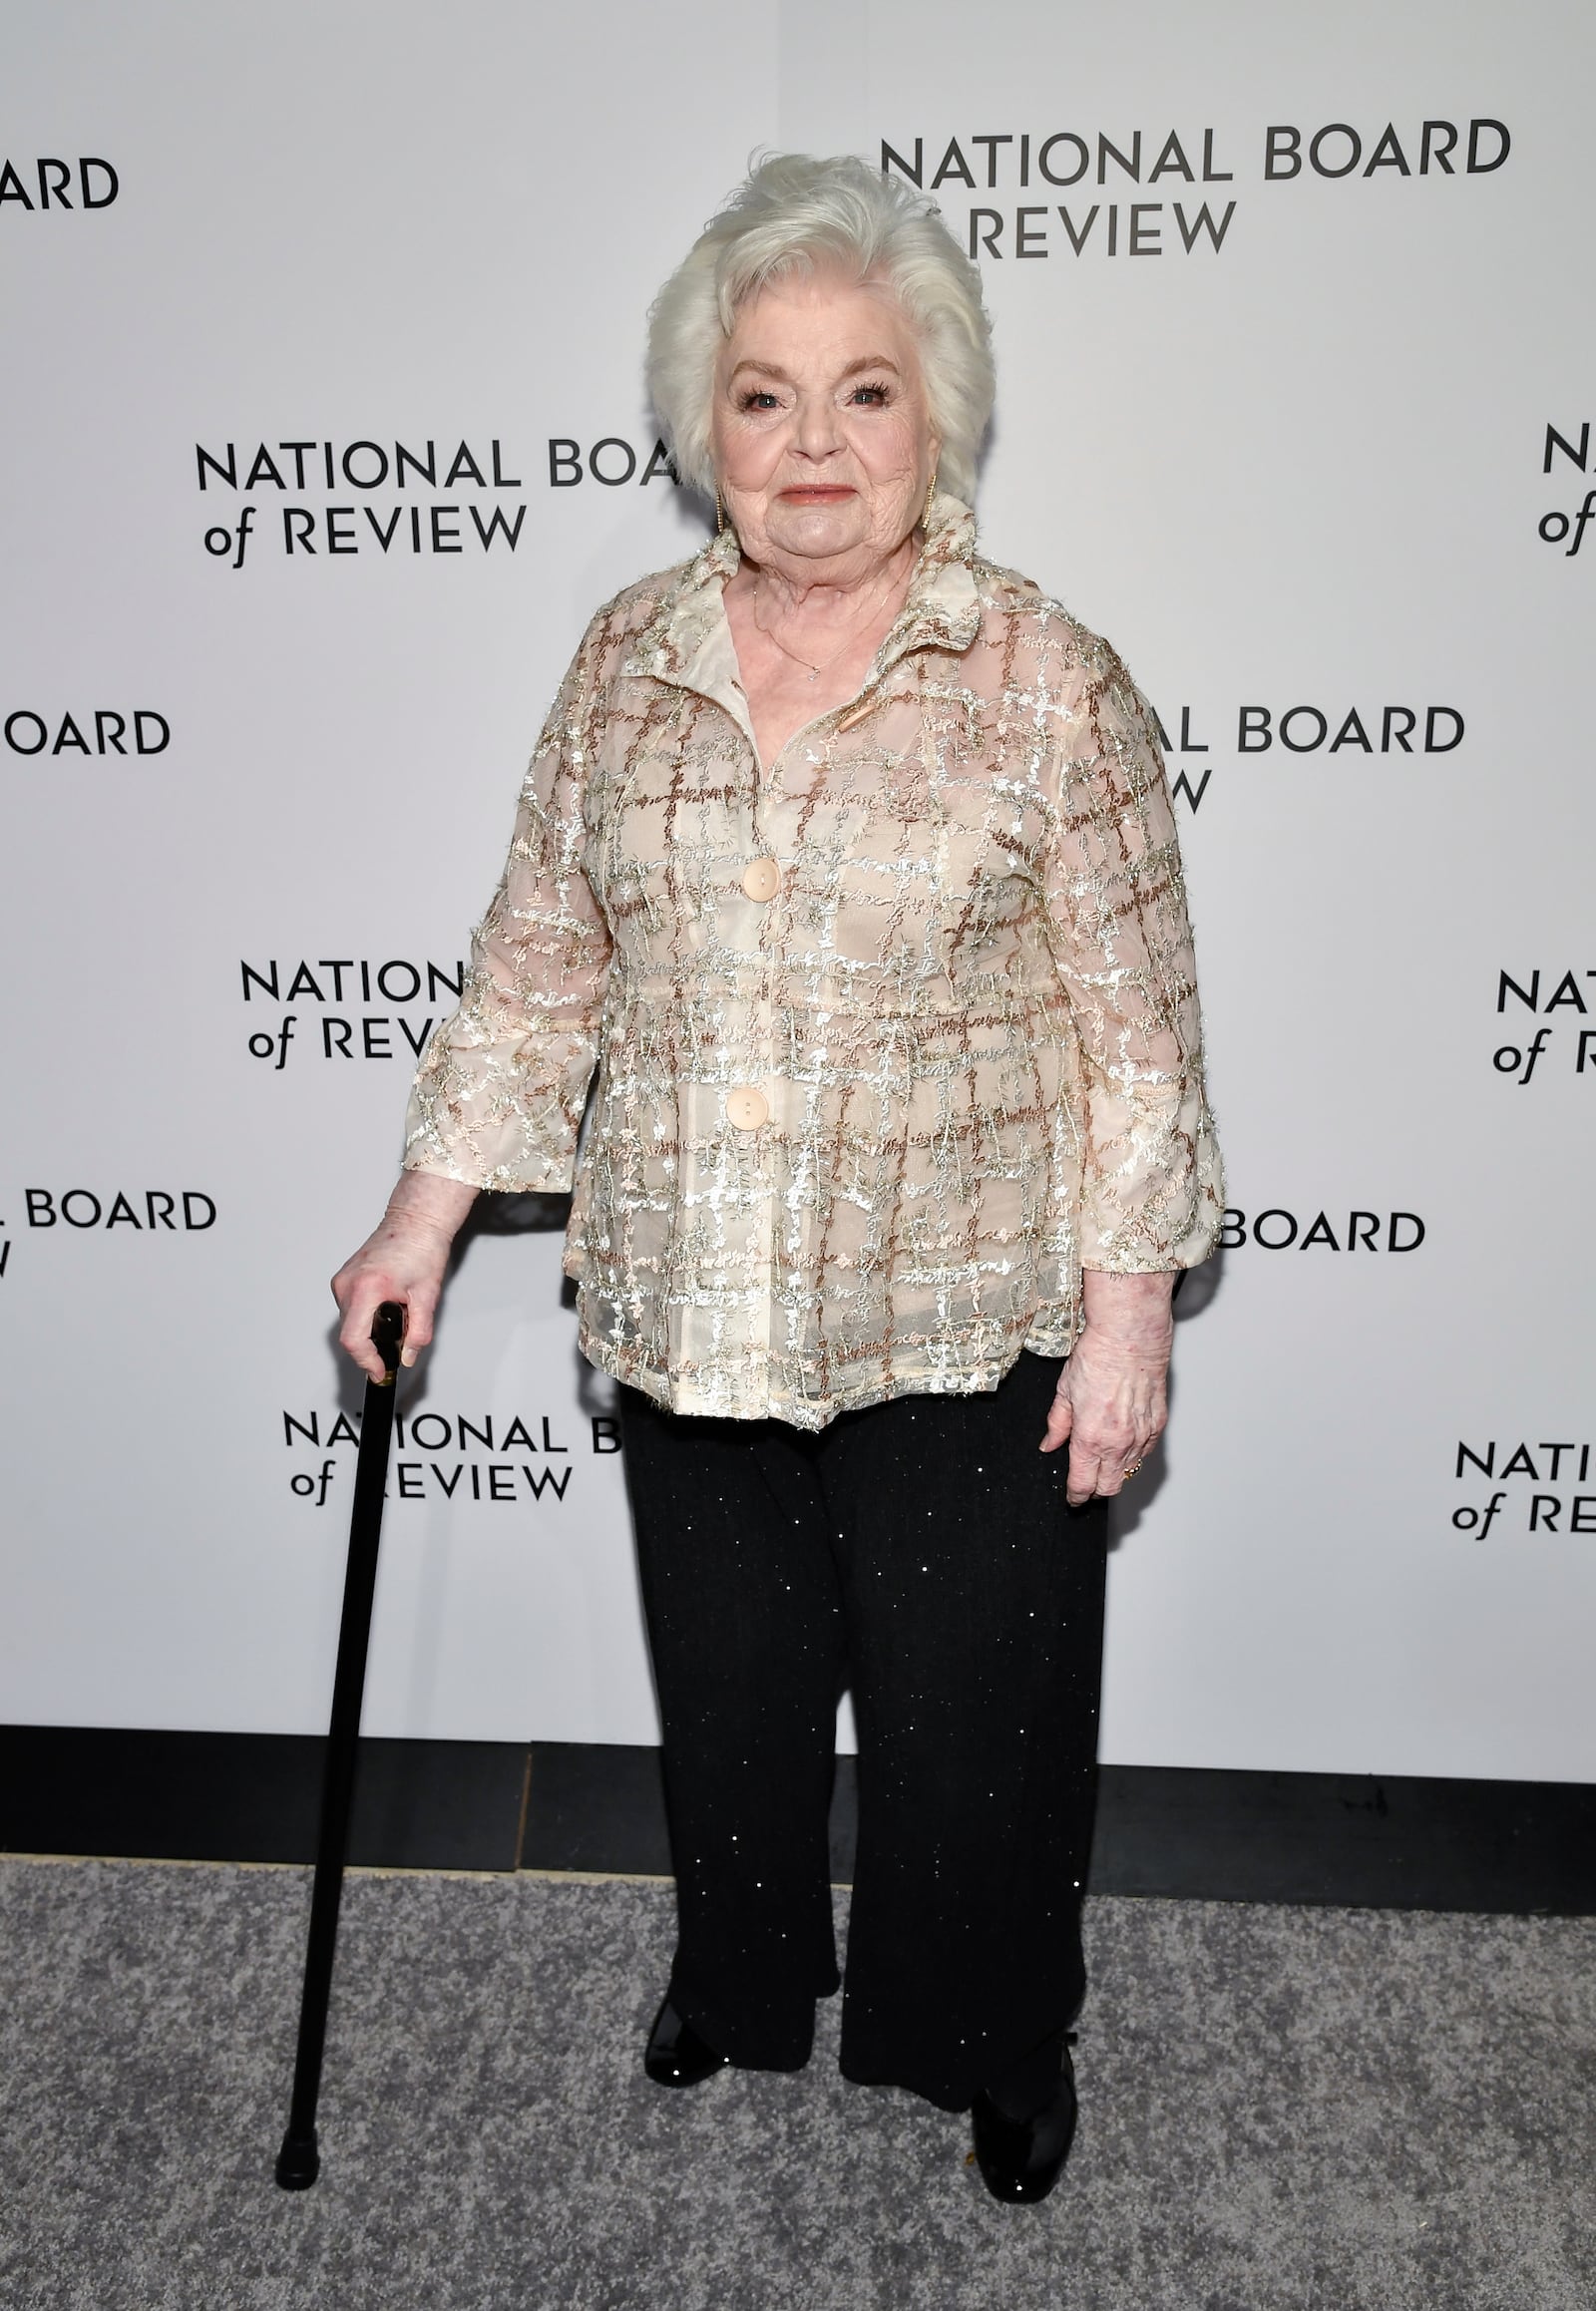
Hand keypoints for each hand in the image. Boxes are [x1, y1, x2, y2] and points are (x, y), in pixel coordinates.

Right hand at [330, 1172, 477, 1381]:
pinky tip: (386, 1304)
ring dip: (370, 1329)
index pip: (354, 1340)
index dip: (366, 1362)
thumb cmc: (422, 1249)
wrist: (415, 1222)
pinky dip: (367, 1315)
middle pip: (350, 1333)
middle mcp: (347, 1284)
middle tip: (399, 1340)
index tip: (379, 1371)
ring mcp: (343, 1280)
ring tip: (398, 1313)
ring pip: (350, 1322)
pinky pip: (350, 1308)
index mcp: (367, 1288)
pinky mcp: (344, 1278)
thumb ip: (418, 1332)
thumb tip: (407, 1356)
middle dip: (373, 1345)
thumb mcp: (427, 1296)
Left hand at [1040, 1272, 1174, 1505]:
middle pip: (1109, 1487)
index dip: (1075, 1496)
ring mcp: (1141, 1436)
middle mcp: (1117, 1443)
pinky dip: (1133, 1454)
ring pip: (1128, 1472)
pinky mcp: (1158, 1426)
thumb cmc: (1097, 1358)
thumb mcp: (1064, 1392)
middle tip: (1086, 1483)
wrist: (1130, 1338)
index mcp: (1089, 1438)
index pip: (1083, 1484)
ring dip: (1115, 1471)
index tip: (1072, 1498)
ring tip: (1103, 1458)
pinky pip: (1145, 1453)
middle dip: (1096, 1490)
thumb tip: (1049, 1445)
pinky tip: (1123, 1441)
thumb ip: (1057, 1425)